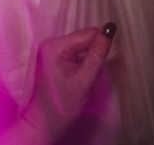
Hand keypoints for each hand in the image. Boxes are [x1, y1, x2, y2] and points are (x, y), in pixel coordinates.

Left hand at [16, 24, 115, 143]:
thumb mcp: (84, 80)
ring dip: (87, 58)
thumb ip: (97, 54)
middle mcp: (50, 43)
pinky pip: (75, 51)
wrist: (43, 124)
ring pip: (81, 44)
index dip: (100, 47)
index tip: (98, 66)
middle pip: (84, 37)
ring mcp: (50, 49)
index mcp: (55, 47)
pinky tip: (76, 75)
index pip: (89, 33)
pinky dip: (80, 61)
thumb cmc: (61, 106)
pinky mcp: (52, 55)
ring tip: (82, 77)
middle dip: (93, 53)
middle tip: (89, 74)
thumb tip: (110, 28)